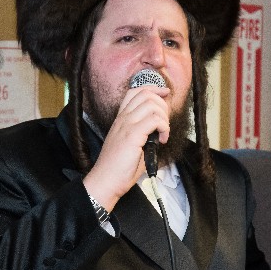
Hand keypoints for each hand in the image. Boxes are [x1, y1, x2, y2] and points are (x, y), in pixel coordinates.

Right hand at [83, 84, 170, 211]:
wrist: (105, 181)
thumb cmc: (119, 168)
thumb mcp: (132, 145)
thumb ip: (144, 133)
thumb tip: (160, 128)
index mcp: (121, 118)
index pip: (135, 91)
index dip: (153, 89)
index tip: (165, 94)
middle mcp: (123, 118)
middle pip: (146, 94)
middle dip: (163, 105)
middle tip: (164, 123)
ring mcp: (126, 125)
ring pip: (152, 104)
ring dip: (164, 117)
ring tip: (163, 133)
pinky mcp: (132, 135)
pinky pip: (155, 120)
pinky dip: (164, 128)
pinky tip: (162, 140)